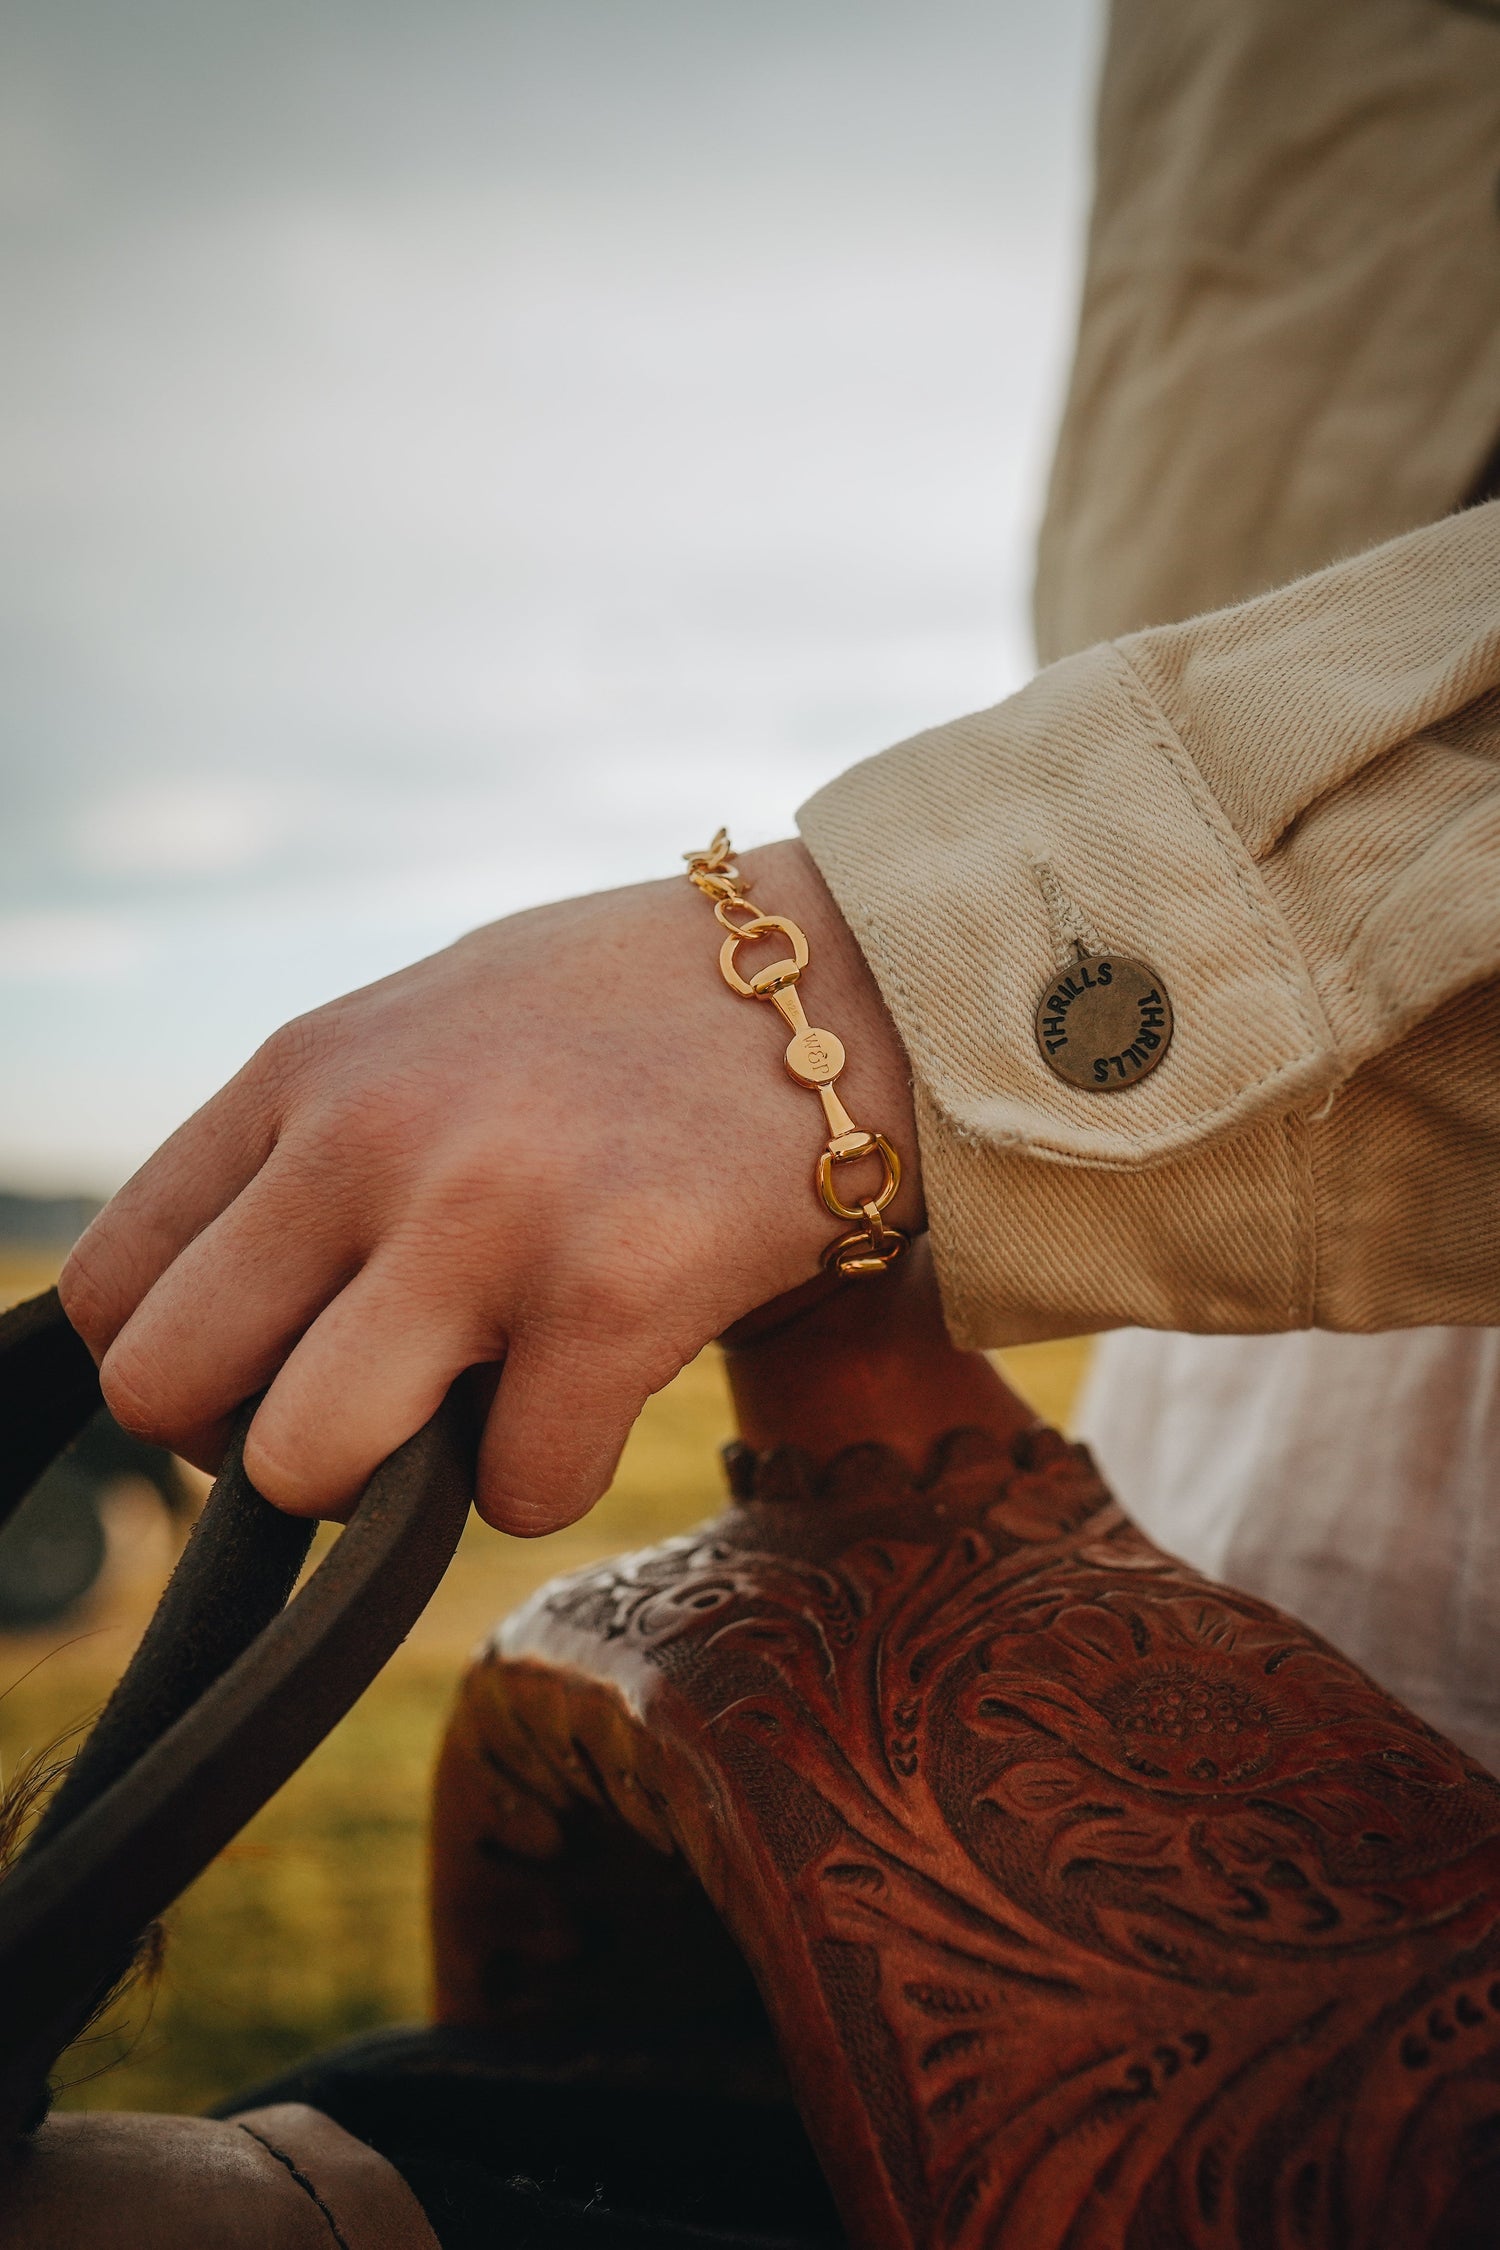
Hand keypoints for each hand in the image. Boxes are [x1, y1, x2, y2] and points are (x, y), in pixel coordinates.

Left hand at [58, 841, 920, 1533]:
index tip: (279, 1377)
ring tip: (490, 1407)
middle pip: (169, 1394)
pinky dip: (557, 1476)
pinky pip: (516, 1493)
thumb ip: (318, 1139)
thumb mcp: (430, 1027)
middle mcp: (364, 1135)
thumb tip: (243, 1302)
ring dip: (394, 1488)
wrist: (852, 976)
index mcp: (305, 1070)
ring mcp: (481, 1214)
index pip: (111, 1288)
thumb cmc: (639, 1014)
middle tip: (377, 1417)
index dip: (181, 1375)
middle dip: (260, 1446)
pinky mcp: (613, 1291)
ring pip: (305, 1466)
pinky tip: (613, 1387)